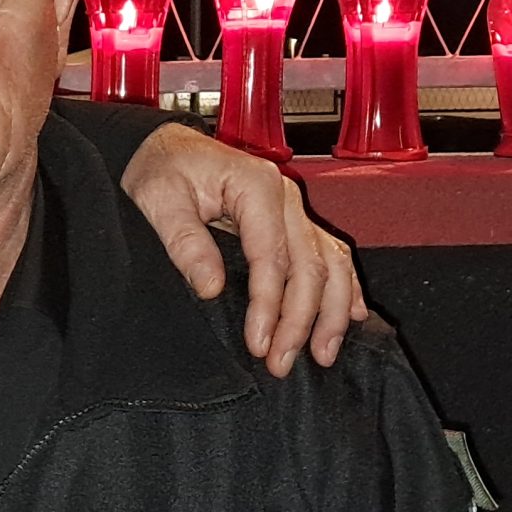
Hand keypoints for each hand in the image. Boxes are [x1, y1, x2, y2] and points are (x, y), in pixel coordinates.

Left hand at [119, 122, 365, 376]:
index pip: (273, 257)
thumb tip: (211, 288)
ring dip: (332, 311)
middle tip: (282, 363)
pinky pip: (330, 254)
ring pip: (331, 263)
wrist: (162, 148)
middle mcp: (285, 197)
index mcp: (256, 186)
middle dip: (300, 320)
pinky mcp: (292, 220)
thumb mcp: (159, 201)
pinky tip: (352, 316)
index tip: (258, 343)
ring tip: (322, 354)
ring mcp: (293, 208)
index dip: (269, 305)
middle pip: (309, 266)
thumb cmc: (160, 170)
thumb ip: (186, 242)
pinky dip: (346, 286)